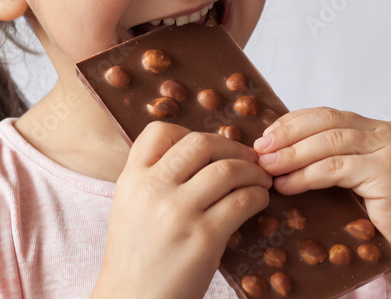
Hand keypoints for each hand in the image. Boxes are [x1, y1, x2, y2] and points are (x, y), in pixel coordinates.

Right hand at [92, 121, 272, 298]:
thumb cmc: (136, 258)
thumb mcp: (130, 207)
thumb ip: (153, 179)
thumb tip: (198, 157)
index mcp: (131, 179)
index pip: (159, 131)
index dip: (189, 131)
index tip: (208, 149)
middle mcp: (153, 189)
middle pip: (200, 143)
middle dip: (231, 147)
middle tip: (246, 158)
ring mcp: (179, 212)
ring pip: (227, 169)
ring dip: (252, 171)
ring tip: (260, 180)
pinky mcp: (204, 238)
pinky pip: (242, 201)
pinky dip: (257, 195)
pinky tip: (259, 201)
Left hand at [252, 108, 390, 297]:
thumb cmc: (379, 225)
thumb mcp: (349, 182)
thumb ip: (325, 160)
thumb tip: (273, 151)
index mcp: (378, 130)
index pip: (326, 115)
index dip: (291, 123)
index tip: (264, 137)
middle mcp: (388, 134)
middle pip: (326, 122)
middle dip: (287, 135)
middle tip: (258, 151)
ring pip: (328, 143)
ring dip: (291, 155)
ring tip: (266, 168)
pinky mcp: (389, 171)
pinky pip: (336, 168)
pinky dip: (306, 176)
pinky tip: (286, 185)